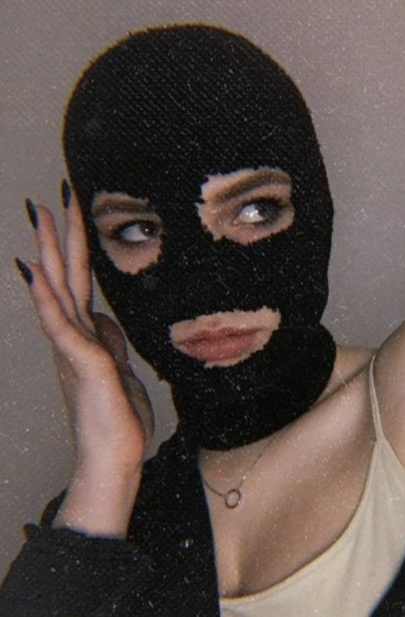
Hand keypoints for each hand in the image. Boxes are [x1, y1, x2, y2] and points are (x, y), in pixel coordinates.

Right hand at [16, 183, 153, 535]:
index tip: (69, 215)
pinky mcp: (84, 365)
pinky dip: (47, 299)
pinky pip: (62, 327)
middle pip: (66, 276)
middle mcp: (75, 336)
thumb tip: (102, 319)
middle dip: (59, 236)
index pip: (80, 282)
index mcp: (87, 335)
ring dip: (49, 251)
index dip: (75, 249)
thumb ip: (107, 342)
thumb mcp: (117, 369)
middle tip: (49, 197)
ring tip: (39, 215)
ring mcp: (75, 349)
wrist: (115, 458)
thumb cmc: (115, 418)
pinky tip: (35, 273)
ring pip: (60, 290)